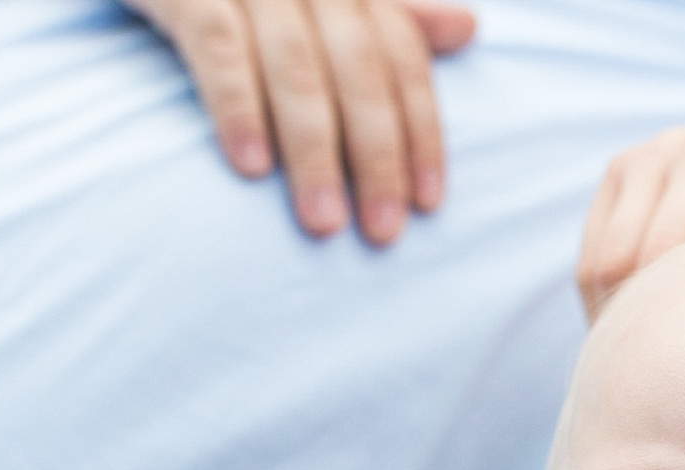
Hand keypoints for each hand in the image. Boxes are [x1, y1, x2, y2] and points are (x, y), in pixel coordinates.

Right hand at [127, 0, 474, 242]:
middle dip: (376, 154)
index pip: (401, 54)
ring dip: (315, 149)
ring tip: (322, 222)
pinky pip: (218, 47)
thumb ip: (392, 9)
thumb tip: (466, 28)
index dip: (420, 129)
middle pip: (359, 67)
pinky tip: (251, 167)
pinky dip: (237, 106)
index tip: (428, 203)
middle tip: (381, 232)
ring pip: (297, 66)